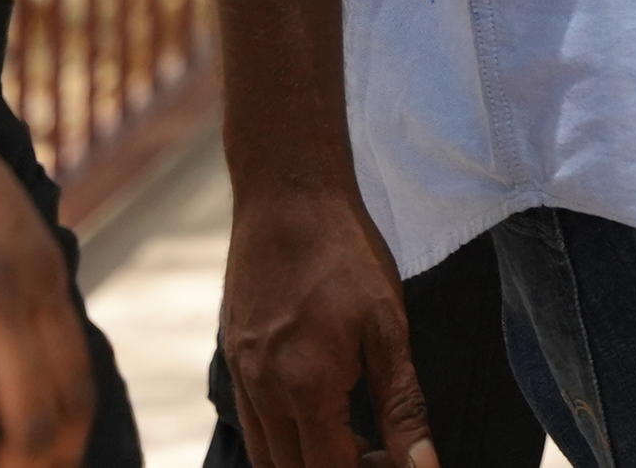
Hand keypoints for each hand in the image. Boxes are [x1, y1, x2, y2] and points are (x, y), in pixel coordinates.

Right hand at [219, 175, 438, 467]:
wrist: (287, 194)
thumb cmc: (345, 254)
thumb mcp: (388, 327)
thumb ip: (403, 407)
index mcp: (307, 388)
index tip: (394, 459)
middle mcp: (264, 392)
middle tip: (376, 451)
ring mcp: (242, 377)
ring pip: (267, 458)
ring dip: (306, 462)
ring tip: (351, 437)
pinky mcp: (232, 359)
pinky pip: (251, 426)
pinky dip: (282, 440)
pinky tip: (317, 414)